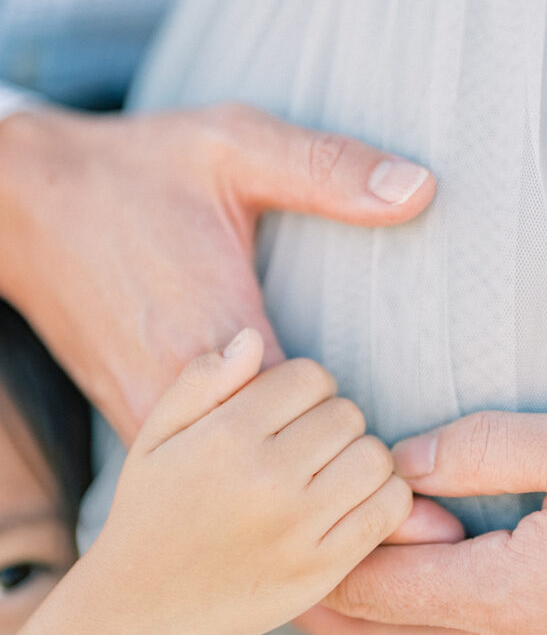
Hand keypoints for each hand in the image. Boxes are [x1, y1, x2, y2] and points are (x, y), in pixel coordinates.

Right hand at [0, 104, 433, 439]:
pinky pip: (212, 482)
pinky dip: (257, 481)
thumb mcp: (234, 146)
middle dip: (342, 442)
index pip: (319, 416)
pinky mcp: (135, 427)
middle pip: (295, 463)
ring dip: (305, 475)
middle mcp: (175, 399)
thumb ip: (327, 168)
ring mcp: (148, 423)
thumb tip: (420, 189)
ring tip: (338, 441)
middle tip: (374, 417)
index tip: (391, 403)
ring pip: (251, 489)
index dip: (365, 418)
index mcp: (212, 336)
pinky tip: (283, 452)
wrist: (25, 201)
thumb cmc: (136, 170)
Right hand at [90, 329, 412, 634]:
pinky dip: (382, 496)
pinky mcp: (323, 570)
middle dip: (330, 420)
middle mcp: (266, 479)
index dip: (303, 387)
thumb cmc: (151, 512)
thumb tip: (251, 340)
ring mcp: (298, 528)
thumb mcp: (156, 436)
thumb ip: (203, 381)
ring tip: (327, 473)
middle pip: (346, 413)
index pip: (310, 377)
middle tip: (305, 447)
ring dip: (358, 457)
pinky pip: (388, 509)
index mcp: (226, 437)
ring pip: (375, 457)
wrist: (142, 611)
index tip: (286, 413)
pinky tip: (350, 501)